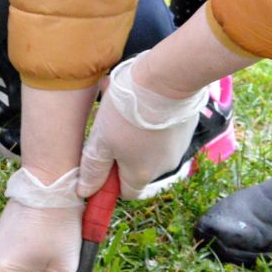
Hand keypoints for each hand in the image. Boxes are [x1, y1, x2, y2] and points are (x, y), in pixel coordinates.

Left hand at [78, 54, 207, 199]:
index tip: (103, 160)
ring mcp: (178, 148)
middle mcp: (164, 167)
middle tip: (111, 127)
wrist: (166, 79)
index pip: (126, 192)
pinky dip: (153, 123)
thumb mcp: (101, 140)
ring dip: (137, 135)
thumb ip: (94, 168)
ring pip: (151, 148)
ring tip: (126, 110)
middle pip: (138, 169)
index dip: (112, 180)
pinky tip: (144, 103)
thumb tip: (86, 192)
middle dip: (123, 152)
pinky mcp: (186, 129)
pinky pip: (164, 132)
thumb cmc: (128, 111)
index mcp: (141, 174)